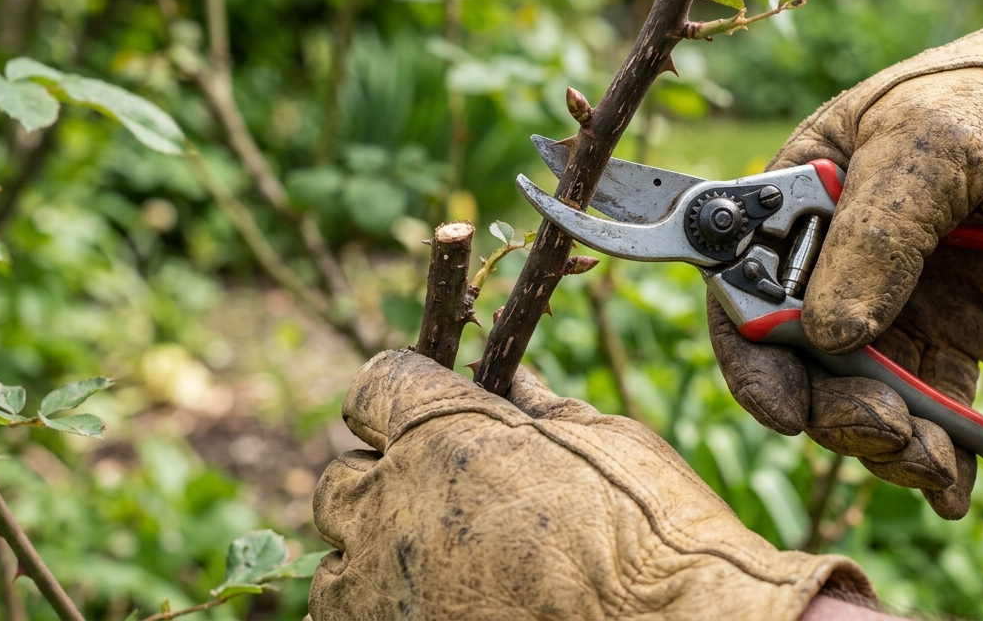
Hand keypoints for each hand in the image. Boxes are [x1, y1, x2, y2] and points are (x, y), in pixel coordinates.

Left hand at [309, 349, 875, 619]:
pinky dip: (381, 610)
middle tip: (439, 498)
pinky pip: (348, 619)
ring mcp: (386, 587)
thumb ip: (533, 408)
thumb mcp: (596, 437)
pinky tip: (432, 608)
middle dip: (381, 479)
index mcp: (440, 432)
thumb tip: (512, 386)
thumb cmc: (650, 528)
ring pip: (332, 564)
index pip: (374, 387)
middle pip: (340, 479)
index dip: (401, 396)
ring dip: (370, 555)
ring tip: (430, 569)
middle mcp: (393, 505)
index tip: (427, 413)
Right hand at [711, 0, 982, 518]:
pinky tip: (954, 487)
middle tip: (885, 432)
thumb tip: (830, 335)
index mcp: (798, 201)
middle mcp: (831, 261)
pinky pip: (931, 408)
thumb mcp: (928, 148)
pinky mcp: (949, 337)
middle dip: (833, 410)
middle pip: (802, 360)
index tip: (782, 409)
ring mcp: (892, 303)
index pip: (744, 288)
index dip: (751, 355)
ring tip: (929, 464)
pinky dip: (939, 453)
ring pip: (863, 396)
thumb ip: (876, 236)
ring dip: (886, 441)